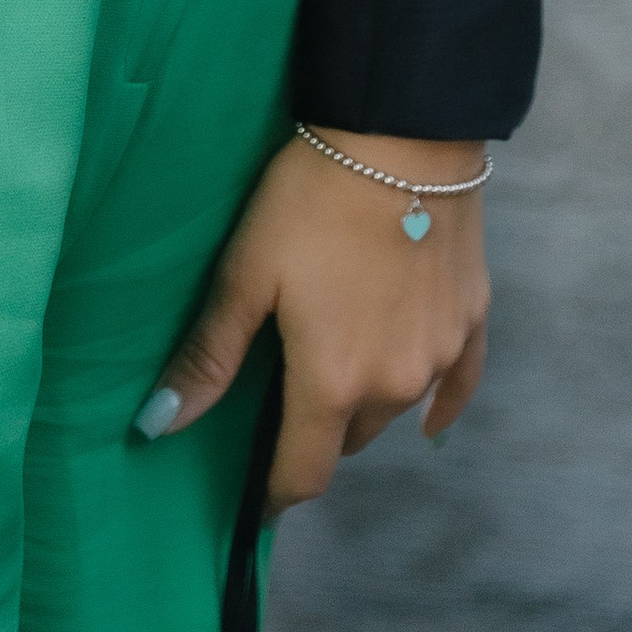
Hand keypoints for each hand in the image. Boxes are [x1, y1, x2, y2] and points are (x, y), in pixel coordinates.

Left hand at [141, 130, 489, 507]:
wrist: (402, 134)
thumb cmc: (310, 199)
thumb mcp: (247, 272)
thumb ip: (209, 355)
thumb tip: (158, 426)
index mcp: (332, 383)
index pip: (304, 472)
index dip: (274, 492)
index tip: (255, 496)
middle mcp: (395, 387)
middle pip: (349, 438)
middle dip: (316, 432)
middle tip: (286, 399)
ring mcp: (440, 355)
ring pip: (396, 408)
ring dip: (365, 401)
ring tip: (336, 362)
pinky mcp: (473, 320)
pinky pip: (456, 385)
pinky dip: (436, 401)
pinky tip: (425, 413)